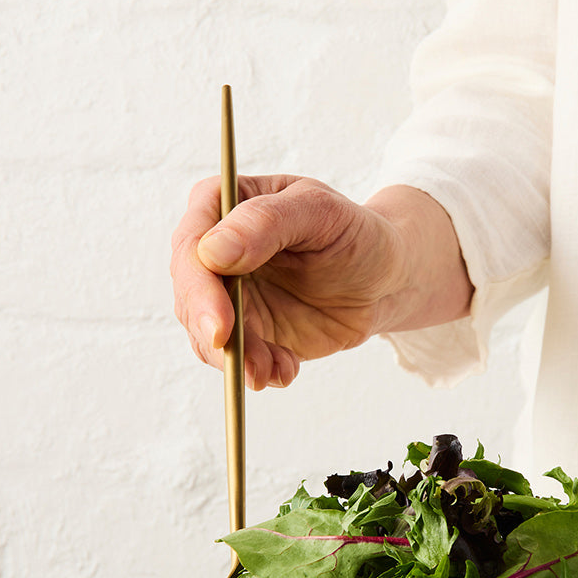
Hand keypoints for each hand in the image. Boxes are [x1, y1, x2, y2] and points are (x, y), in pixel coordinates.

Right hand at [170, 175, 470, 388]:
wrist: (386, 278)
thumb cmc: (355, 232)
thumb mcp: (322, 213)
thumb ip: (267, 222)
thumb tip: (212, 251)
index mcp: (223, 205)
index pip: (192, 244)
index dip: (199, 287)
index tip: (221, 323)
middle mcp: (215, 251)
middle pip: (190, 295)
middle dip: (213, 333)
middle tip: (243, 363)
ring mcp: (227, 294)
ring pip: (207, 334)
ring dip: (238, 360)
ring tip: (276, 370)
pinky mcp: (247, 331)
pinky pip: (236, 360)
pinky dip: (258, 372)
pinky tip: (286, 370)